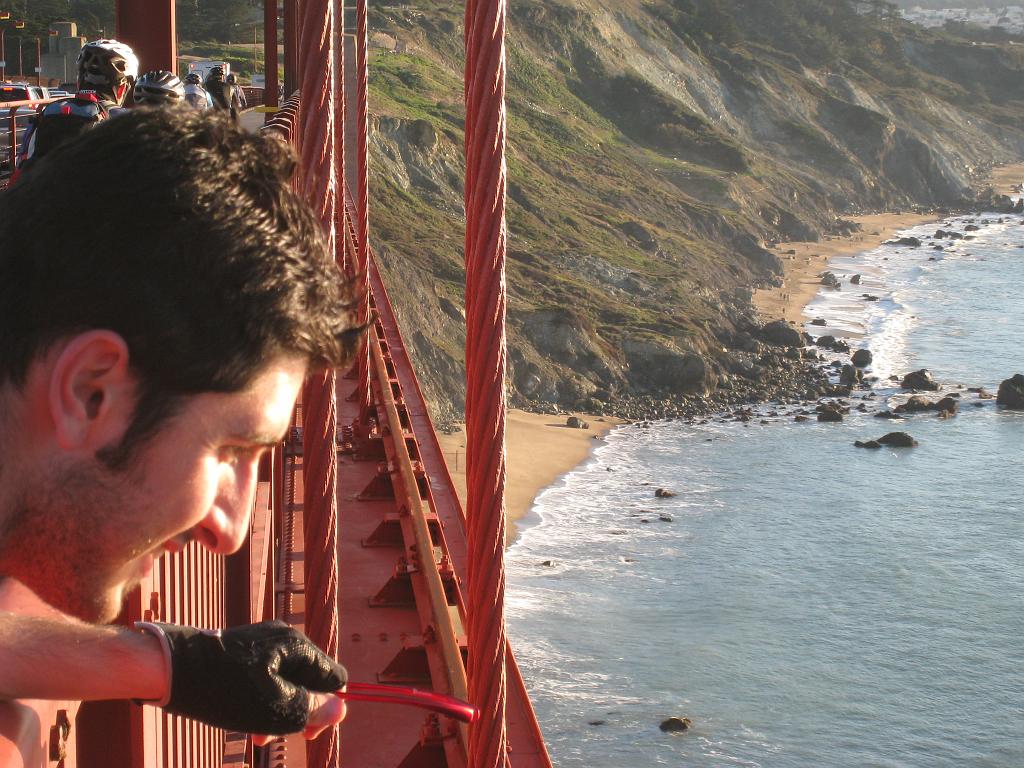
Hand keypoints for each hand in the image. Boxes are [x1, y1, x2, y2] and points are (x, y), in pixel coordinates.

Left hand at [139, 620, 346, 734]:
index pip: (334, 678)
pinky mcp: (244, 648)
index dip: (327, 708)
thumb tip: (341, 707)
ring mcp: (263, 641)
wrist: (172, 668)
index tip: (305, 732)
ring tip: (258, 736)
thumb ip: (312, 708)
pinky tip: (246, 718)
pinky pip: (267, 675)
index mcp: (299, 647)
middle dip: (299, 711)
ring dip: (280, 709)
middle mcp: (285, 638)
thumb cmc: (227, 690)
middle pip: (310, 679)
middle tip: (279, 736)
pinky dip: (263, 698)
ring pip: (286, 680)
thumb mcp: (276, 707)